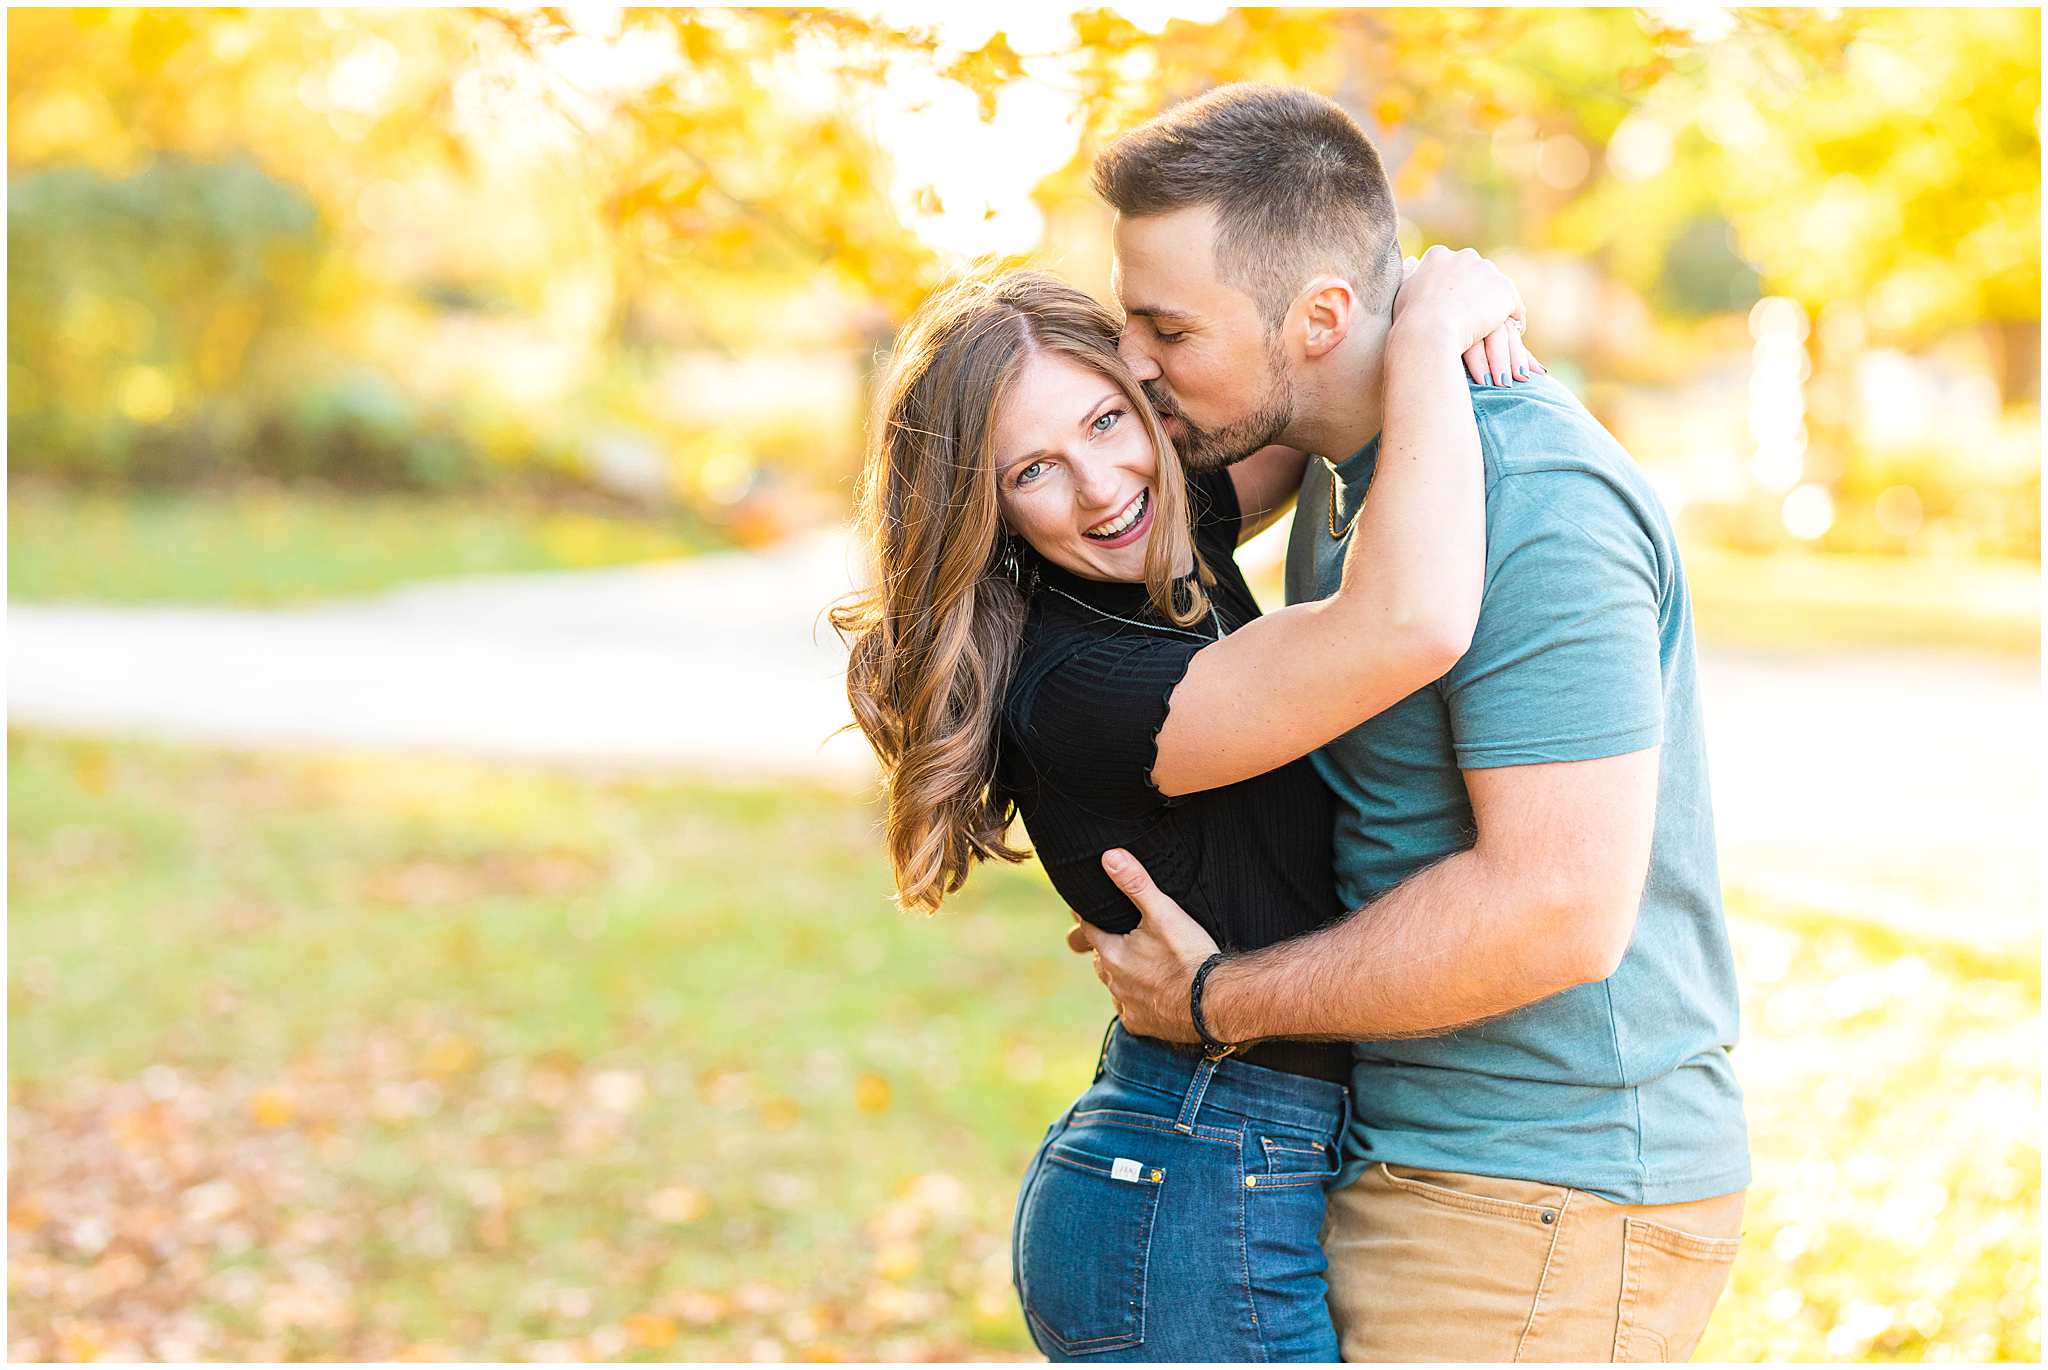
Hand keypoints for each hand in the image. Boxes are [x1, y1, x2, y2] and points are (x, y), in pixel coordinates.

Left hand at [1065, 849, 1220, 1043]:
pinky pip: (1129, 1011)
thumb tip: (1109, 856)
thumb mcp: (1163, 912)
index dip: (1084, 916)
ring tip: (1131, 966)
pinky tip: (1147, 996)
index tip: (1080, 908)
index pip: (1086, 929)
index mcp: (1111, 953)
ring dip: (1119, 976)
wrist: (1214, 1002)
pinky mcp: (1142, 1024)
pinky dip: (1135, 1002)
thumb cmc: (1188, 955)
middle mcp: (1113, 981)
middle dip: (1102, 948)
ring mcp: (1126, 1005)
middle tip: (1107, 937)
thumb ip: (1135, 883)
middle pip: (1099, 959)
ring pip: (1113, 986)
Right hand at [1394, 245, 1543, 387]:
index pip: (1453, 268)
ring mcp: (1488, 272)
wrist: (1429, 332)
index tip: (1453, 307)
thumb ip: (1411, 275)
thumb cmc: (1410, 318)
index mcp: (1438, 255)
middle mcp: (1465, 256)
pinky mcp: (1505, 291)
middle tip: (1474, 319)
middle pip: (1478, 274)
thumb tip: (1411, 262)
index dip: (1455, 289)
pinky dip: (1514, 321)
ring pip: (1497, 290)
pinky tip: (1509, 335)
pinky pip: (1515, 308)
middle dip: (1478, 294)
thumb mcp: (1403, 291)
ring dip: (1496, 307)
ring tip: (1495, 329)